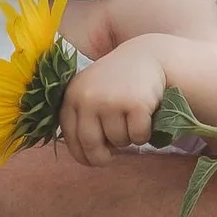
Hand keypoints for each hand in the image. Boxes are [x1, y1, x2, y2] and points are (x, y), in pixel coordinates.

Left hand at [60, 39, 175, 166]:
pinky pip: (138, 136)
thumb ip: (81, 117)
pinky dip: (144, 135)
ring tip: (130, 121)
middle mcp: (88, 97)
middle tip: (110, 157)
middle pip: (91, 144)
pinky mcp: (136, 104)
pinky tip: (145, 118)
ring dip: (127, 139)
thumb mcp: (90, 92)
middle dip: (101, 158)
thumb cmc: (116, 82)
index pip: (71, 137)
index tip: (91, 160)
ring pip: (118, 141)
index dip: (81, 154)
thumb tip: (82, 155)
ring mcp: (111, 100)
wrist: (145, 56)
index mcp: (72, 96)